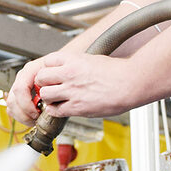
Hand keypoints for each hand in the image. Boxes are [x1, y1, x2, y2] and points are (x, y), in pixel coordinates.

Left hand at [7, 50, 140, 123]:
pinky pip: (55, 110)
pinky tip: (61, 108)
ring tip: (55, 99)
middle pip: (41, 77)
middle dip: (43, 83)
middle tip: (49, 87)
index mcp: (73, 59)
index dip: (47, 69)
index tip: (50, 74)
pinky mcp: (77, 107)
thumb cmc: (116, 71)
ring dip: (48, 98)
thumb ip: (76, 64)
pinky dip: (54, 110)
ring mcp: (72, 90)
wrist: (130, 83)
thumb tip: (67, 68)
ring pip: (45, 94)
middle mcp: (69, 73)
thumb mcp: (92, 59)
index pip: (47, 61)